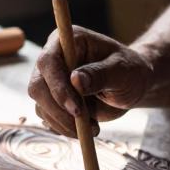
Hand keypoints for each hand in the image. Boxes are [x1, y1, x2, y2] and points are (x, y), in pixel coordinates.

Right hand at [28, 26, 153, 138]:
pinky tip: (86, 128)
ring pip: (41, 106)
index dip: (57, 86)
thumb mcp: (122, 71)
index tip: (76, 108)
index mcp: (68, 41)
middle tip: (83, 125)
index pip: (48, 61)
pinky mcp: (53, 99)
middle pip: (37, 86)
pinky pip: (48, 117)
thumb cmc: (130, 70)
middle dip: (58, 110)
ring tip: (93, 128)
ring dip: (63, 123)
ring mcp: (51, 80)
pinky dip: (64, 128)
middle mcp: (54, 59)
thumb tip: (76, 79)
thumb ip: (100, 74)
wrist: (131, 85)